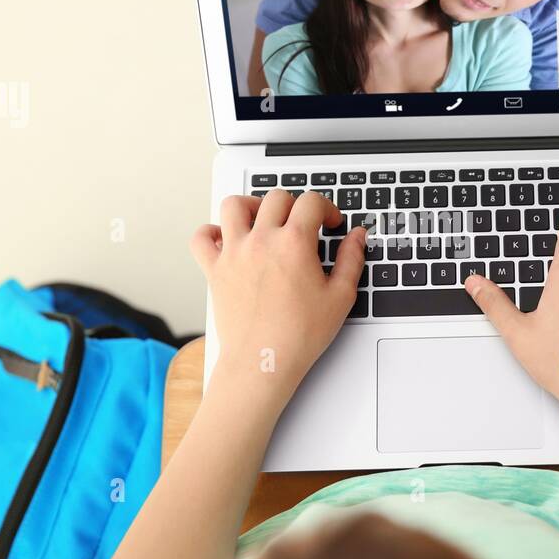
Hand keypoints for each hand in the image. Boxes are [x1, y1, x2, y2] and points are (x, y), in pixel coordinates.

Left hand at [191, 189, 365, 401]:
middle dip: (295, 205)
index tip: (330, 224)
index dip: (327, 208)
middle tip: (303, 224)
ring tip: (263, 219)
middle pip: (276, 198)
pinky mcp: (215, 270)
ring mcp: (234, 253)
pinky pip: (201, 238)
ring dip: (251, 206)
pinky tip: (226, 239)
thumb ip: (351, 259)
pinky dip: (210, 232)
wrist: (264, 361)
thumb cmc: (300, 335)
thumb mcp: (340, 296)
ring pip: (234, 206)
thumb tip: (357, 236)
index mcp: (294, 243)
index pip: (311, 202)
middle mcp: (261, 241)